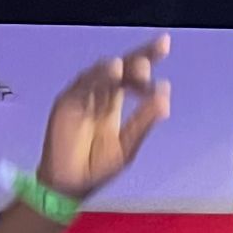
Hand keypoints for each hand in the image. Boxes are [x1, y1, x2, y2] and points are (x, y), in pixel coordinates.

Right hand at [38, 36, 171, 203]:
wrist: (69, 186)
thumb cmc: (97, 169)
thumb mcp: (126, 147)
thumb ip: (142, 122)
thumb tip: (165, 96)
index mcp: (113, 103)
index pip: (133, 77)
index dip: (148, 58)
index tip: (165, 46)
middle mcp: (98, 94)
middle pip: (120, 68)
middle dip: (137, 57)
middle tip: (156, 52)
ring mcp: (82, 96)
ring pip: (101, 73)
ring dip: (119, 67)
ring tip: (138, 66)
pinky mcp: (67, 102)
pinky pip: (83, 84)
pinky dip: (97, 75)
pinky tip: (113, 70)